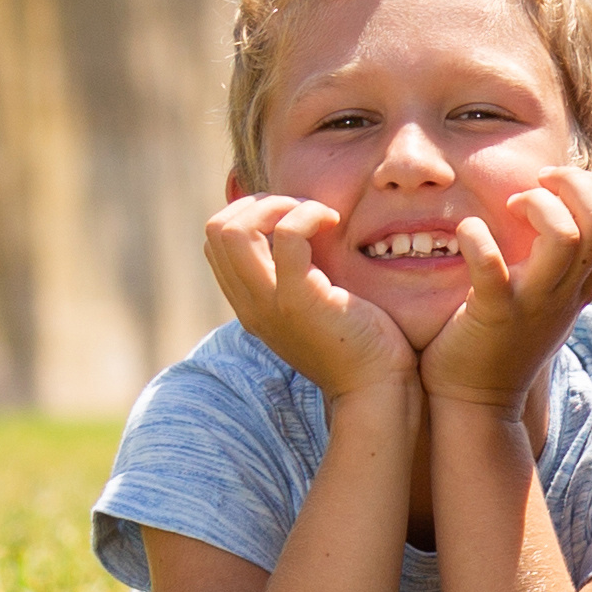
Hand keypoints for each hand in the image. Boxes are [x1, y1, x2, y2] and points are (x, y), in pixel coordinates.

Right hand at [205, 195, 411, 400]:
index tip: (295, 217)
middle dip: (260, 203)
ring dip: (278, 205)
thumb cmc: (360, 345)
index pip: (217, 242)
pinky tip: (335, 223)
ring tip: (317, 215)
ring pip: (233, 229)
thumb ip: (298, 279)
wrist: (376, 388)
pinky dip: (308, 215)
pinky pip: (286, 236)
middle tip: (306, 212)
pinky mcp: (299, 299)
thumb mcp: (316, 307)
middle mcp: (249, 302)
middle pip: (215, 229)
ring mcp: (268, 301)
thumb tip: (300, 238)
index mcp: (250, 302)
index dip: (251, 214)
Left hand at [425, 169, 591, 408]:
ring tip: (508, 208)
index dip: (591, 185)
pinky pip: (492, 268)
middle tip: (534, 185)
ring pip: (566, 236)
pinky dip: (477, 238)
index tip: (551, 184)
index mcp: (584, 282)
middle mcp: (570, 290)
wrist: (480, 401)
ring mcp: (535, 303)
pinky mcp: (494, 314)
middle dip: (571, 184)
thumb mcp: (550, 297)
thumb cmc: (506, 340)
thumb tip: (566, 210)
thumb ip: (562, 260)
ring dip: (537, 205)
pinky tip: (466, 231)